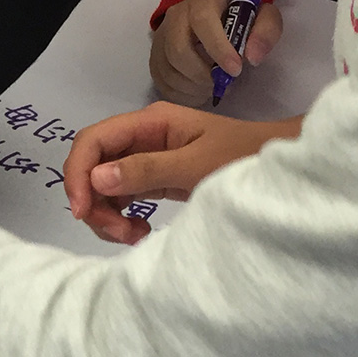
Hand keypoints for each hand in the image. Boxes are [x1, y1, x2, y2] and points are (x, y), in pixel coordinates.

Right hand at [61, 101, 301, 244]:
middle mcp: (140, 137)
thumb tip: (96, 179)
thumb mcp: (196, 165)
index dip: (78, 173)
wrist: (279, 162)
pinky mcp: (154, 178)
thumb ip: (146, 170)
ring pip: (103, 185)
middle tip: (117, 233)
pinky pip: (122, 197)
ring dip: (108, 214)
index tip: (82, 211)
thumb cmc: (243, 157)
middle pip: (93, 165)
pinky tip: (140, 230)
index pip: (93, 140)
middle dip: (94, 201)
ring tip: (133, 235)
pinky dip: (121, 217)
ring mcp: (146, 158)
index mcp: (148, 123)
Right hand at [150, 0, 282, 105]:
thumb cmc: (239, 21)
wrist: (215, 23)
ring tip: (213, 87)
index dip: (218, 48)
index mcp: (202, 2)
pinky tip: (199, 91)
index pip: (202, 21)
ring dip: (195, 87)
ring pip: (169, 71)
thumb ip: (266, 32)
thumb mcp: (262, 18)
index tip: (236, 70)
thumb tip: (252, 57)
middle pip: (179, 51)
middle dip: (203, 75)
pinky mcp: (154, 58)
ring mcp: (161, 38)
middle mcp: (175, 17)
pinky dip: (183, 95)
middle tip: (222, 84)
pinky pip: (162, 84)